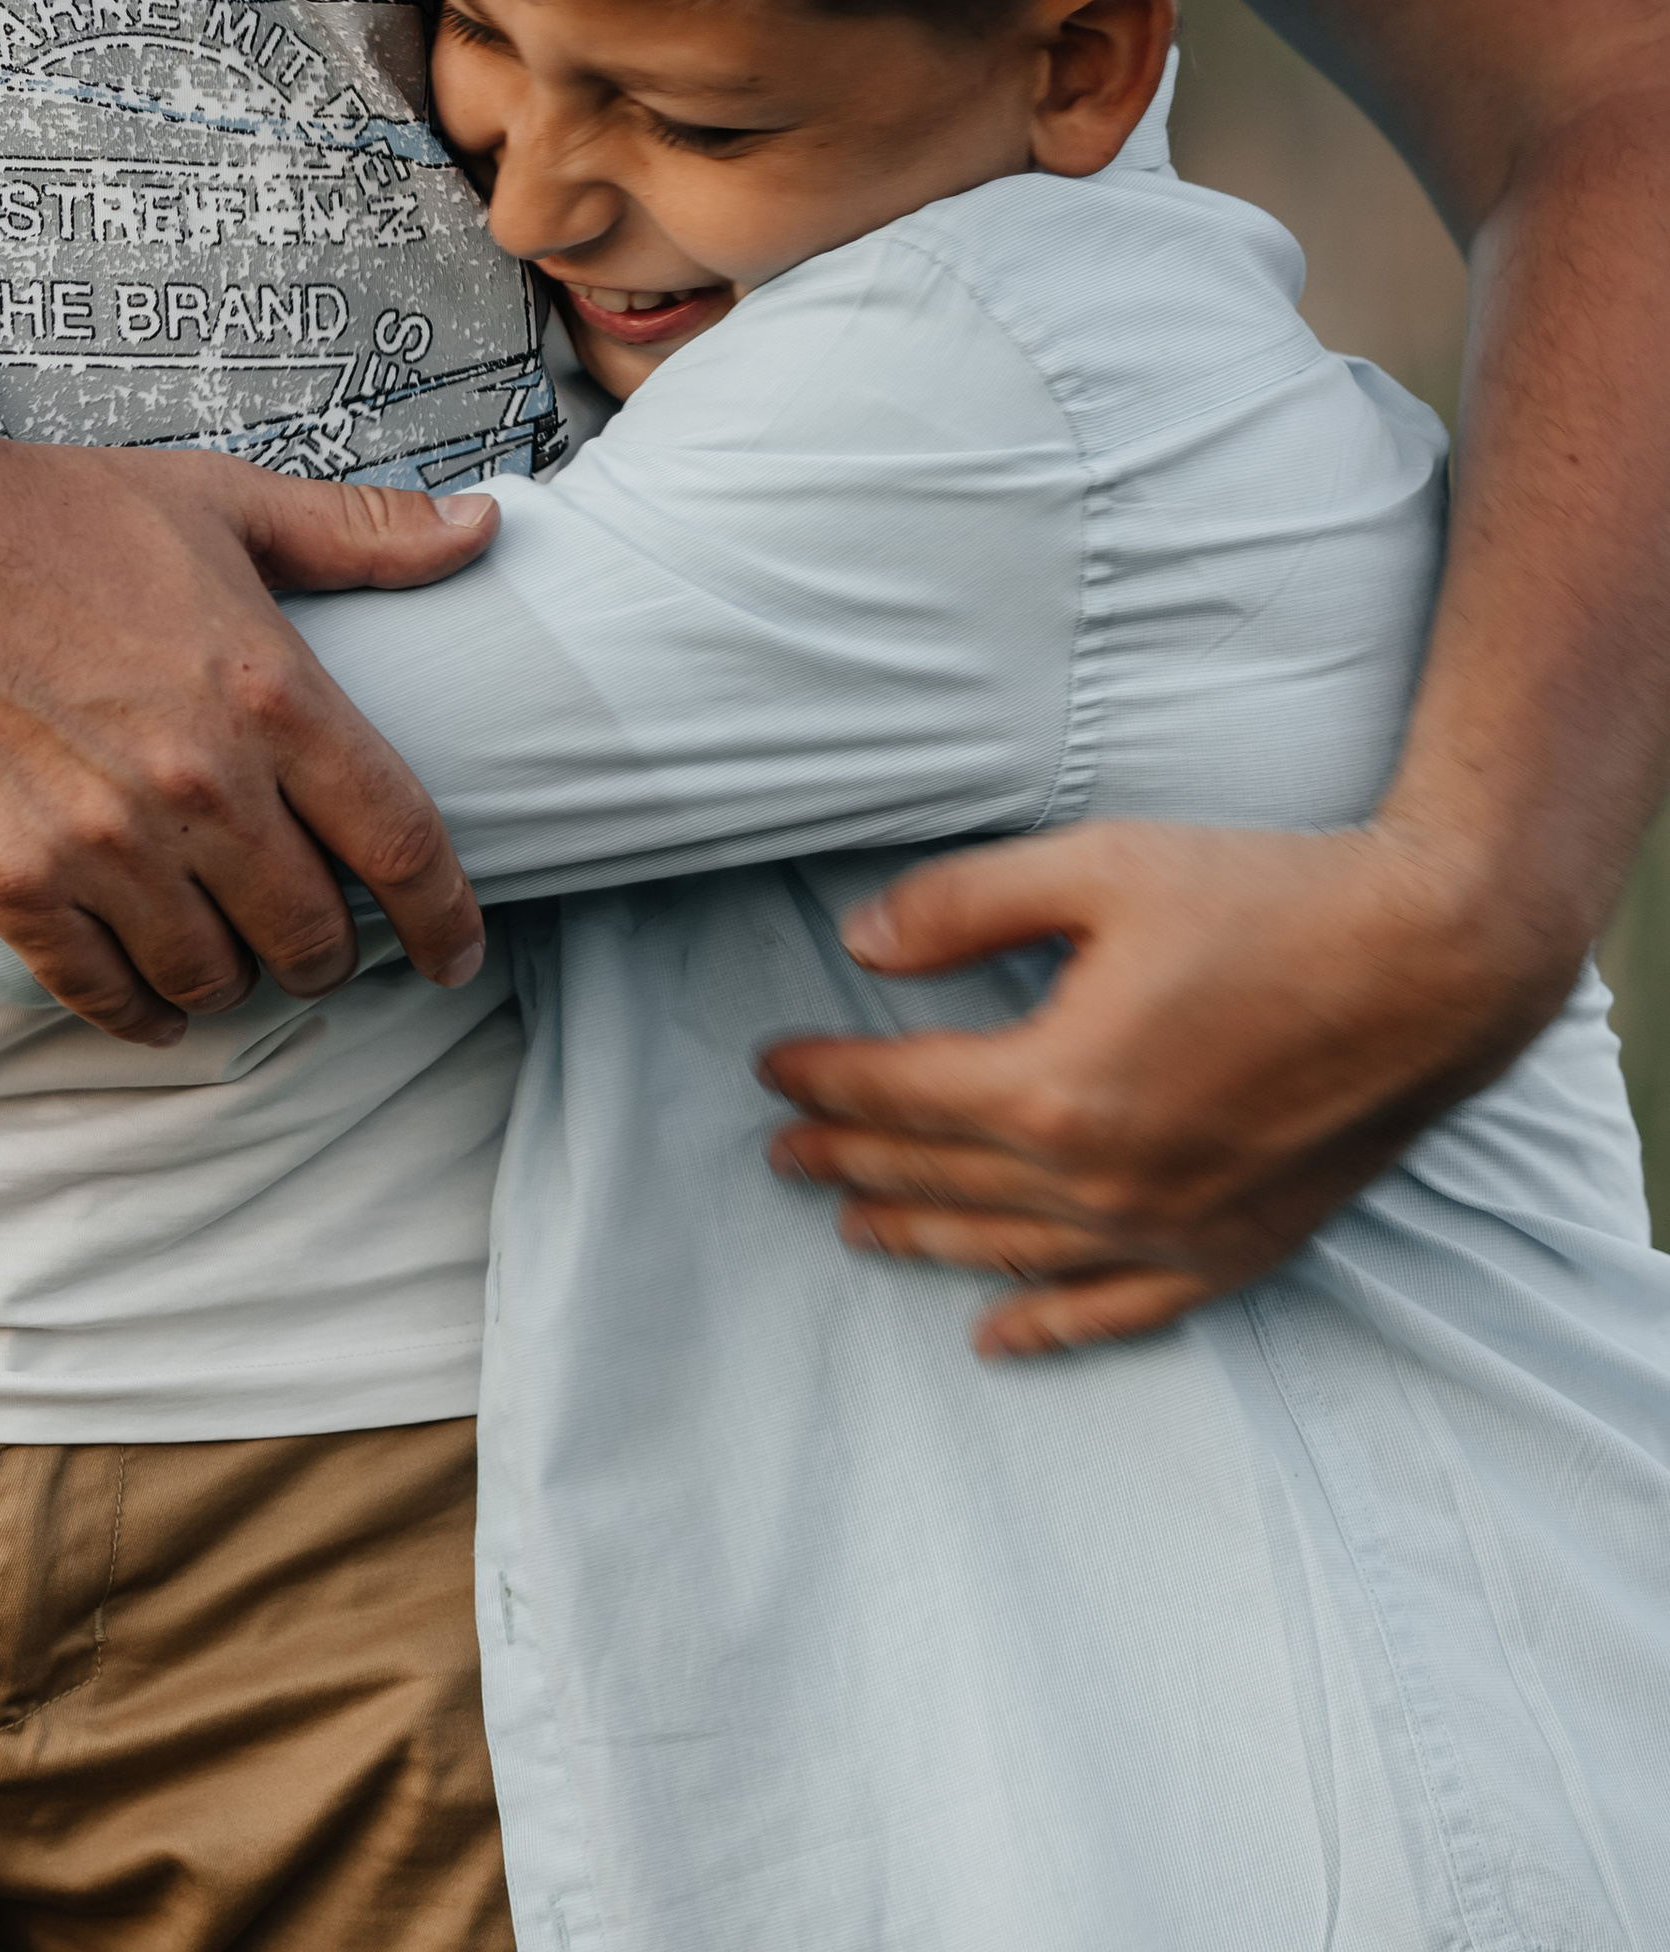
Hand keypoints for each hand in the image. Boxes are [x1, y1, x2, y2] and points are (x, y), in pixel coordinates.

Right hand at [0, 446, 500, 1048]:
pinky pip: (106, 994)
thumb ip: (363, 533)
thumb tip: (482, 524)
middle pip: (313, 934)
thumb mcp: (227, 502)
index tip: (457, 955)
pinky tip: (156, 992)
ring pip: (214, 977)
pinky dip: (144, 1009)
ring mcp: (103, 844)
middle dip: (333, 953)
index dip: (447, 920)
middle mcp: (199, 784)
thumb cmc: (56, 514)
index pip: (402, 845)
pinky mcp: (15, 882)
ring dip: (238, 977)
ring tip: (234, 949)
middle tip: (321, 940)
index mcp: (270, 695)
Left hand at [756, 816, 1565, 1357]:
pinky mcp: (1234, 1248)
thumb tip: (862, 942)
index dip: (826, 1078)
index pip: (900, 1093)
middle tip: (785, 1153)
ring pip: (1008, 1249)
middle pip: (938, 1173)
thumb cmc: (1268, 901)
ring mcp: (1171, 1228)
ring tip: (853, 1225)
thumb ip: (965, 906)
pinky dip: (1048, 1323)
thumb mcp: (1098, 867)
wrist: (1429, 962)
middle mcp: (1104, 1180)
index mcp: (1057, 1085)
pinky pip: (1117, 1308)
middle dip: (850, 1158)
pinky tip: (995, 1333)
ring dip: (920, 1236)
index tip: (773, 1067)